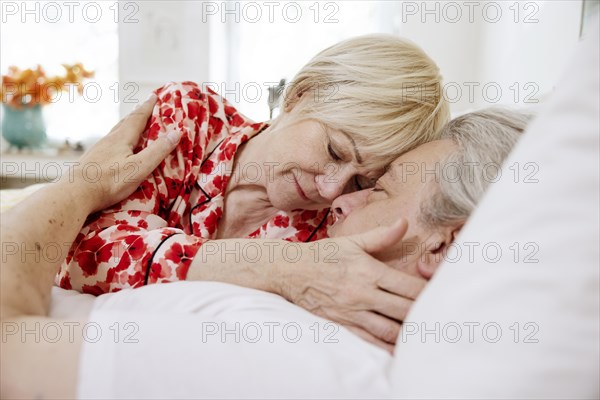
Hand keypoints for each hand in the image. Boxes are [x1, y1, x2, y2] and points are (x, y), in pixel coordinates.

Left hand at [63, 95, 181, 212]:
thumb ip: (157, 151)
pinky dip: (118, 138)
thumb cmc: (109, 182)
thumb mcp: (140, 167)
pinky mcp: (92, 161)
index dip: (148, 107)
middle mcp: (109, 140)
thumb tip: (176, 132)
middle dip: (138, 113)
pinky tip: (117, 147)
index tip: (155, 96)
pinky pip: (110, 143)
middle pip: (125, 122)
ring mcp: (99, 150)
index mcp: (122, 139)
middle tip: (146, 106)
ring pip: (116, 132)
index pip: (138, 118)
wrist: (74, 194)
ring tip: (133, 124)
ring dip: (127, 125)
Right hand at [278, 219, 425, 351]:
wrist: (290, 272)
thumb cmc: (323, 255)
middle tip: (439, 319)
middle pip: (404, 310)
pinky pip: (369, 341)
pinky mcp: (342, 325)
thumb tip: (403, 223)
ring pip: (389, 329)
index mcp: (369, 271)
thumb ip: (381, 236)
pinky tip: (398, 349)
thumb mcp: (352, 242)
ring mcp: (352, 312)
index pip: (408, 287)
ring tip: (422, 335)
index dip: (428, 293)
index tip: (440, 295)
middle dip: (423, 315)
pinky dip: (386, 347)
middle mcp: (363, 294)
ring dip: (407, 334)